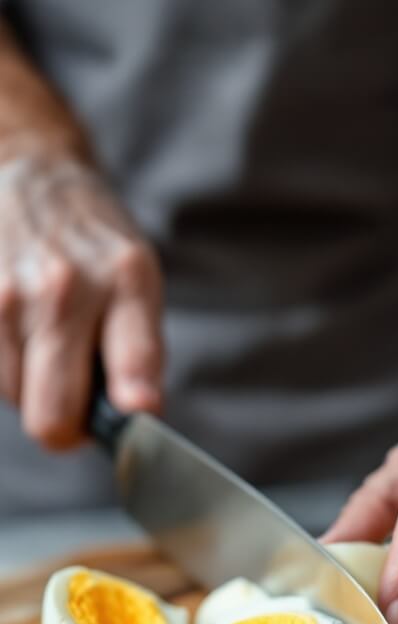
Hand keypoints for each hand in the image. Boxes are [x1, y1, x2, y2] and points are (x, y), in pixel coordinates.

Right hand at [0, 153, 162, 447]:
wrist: (33, 180)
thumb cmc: (95, 247)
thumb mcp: (139, 284)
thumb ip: (141, 355)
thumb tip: (135, 418)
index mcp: (125, 281)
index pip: (132, 365)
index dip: (132, 411)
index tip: (135, 415)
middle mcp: (65, 287)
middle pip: (55, 414)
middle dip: (69, 427)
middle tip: (79, 408)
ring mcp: (8, 295)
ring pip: (17, 400)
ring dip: (34, 389)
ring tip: (48, 344)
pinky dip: (8, 368)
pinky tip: (22, 334)